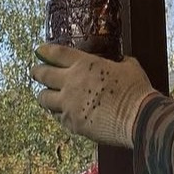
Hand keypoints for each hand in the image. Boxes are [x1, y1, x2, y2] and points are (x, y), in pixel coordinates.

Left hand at [31, 43, 157, 147]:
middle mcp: (71, 82)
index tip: (39, 50)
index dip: (45, 51)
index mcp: (85, 64)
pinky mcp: (72, 124)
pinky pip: (58, 117)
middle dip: (37, 72)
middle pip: (44, 75)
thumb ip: (119, 62)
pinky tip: (61, 113)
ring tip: (45, 95)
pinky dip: (58, 113)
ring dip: (44, 95)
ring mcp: (69, 104)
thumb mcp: (129, 67)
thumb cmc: (135, 90)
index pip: (57, 53)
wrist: (138, 117)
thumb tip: (121, 61)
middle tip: (35, 71)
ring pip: (44, 98)